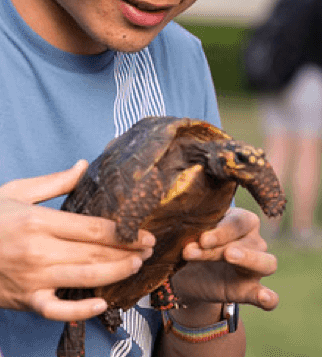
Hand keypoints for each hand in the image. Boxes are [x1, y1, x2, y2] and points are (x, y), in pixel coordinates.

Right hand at [0, 161, 153, 320]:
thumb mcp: (17, 192)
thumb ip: (56, 182)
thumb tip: (84, 165)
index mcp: (39, 222)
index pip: (94, 229)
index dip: (126, 233)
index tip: (145, 233)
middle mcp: (38, 252)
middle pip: (96, 253)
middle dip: (128, 252)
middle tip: (149, 249)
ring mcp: (32, 279)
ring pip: (86, 278)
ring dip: (116, 274)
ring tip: (136, 266)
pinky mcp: (25, 300)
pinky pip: (57, 310)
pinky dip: (81, 310)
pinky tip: (103, 304)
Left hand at [171, 207, 277, 311]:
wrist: (187, 274)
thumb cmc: (194, 245)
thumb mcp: (192, 236)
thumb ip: (194, 235)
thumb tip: (189, 242)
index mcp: (243, 222)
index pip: (238, 222)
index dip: (221, 230)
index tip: (201, 239)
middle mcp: (255, 242)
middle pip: (250, 241)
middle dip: (227, 242)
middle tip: (206, 243)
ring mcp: (257, 267)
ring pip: (266, 262)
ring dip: (248, 259)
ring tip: (229, 256)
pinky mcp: (250, 290)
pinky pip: (268, 296)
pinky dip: (268, 298)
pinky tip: (264, 298)